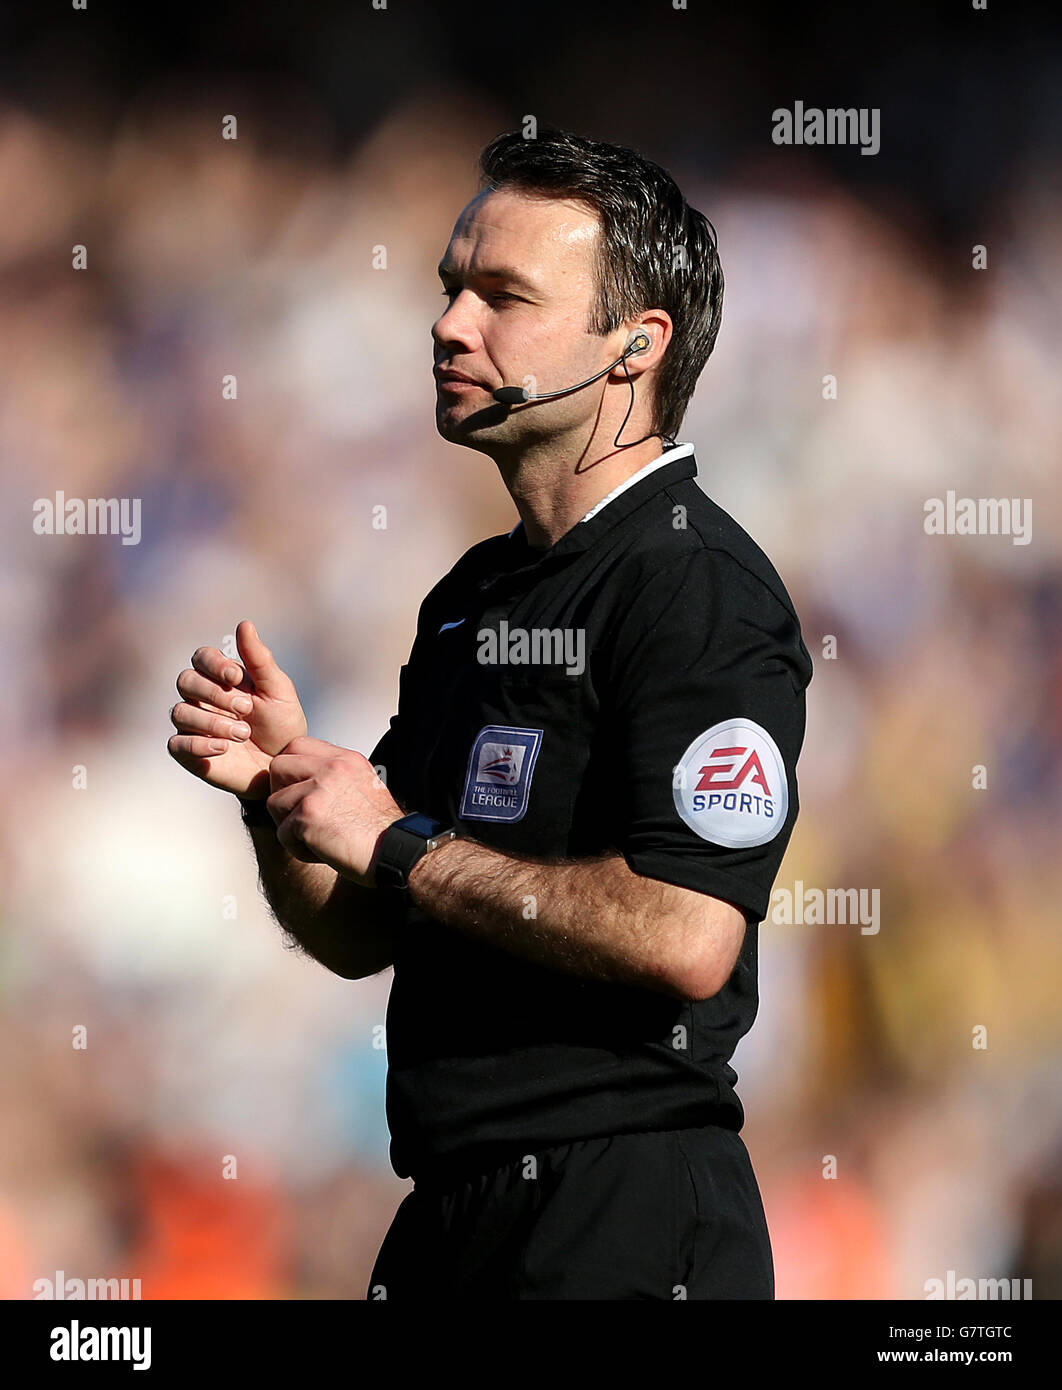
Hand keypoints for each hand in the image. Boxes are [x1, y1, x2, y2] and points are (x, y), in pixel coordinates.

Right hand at [167, 620, 307, 799]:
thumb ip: (260, 659)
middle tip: (246, 708)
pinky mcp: (189, 752)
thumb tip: (245, 623)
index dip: (214, 664)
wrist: (283, 765)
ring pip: (180, 712)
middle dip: (214, 693)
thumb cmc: (282, 724)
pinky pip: (177, 744)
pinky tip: (224, 748)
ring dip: (213, 722)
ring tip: (243, 734)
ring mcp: (193, 725)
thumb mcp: (278, 690)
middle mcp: (202, 698)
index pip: (201, 657)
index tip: (236, 677)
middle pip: (185, 681)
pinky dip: (199, 744)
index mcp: (221, 678)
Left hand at [265, 736, 402, 884]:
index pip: (297, 745)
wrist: (398, 852)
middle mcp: (331, 768)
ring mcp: (318, 789)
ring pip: (274, 802)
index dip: (292, 771)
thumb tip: (301, 782)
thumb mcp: (363, 786)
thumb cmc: (380, 830)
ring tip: (315, 838)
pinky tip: (322, 851)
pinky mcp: (308, 815)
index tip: (302, 792)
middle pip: (278, 766)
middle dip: (282, 793)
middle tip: (301, 815)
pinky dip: (298, 849)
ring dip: (288, 825)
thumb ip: (333, 777)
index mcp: (345, 759)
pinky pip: (281, 833)